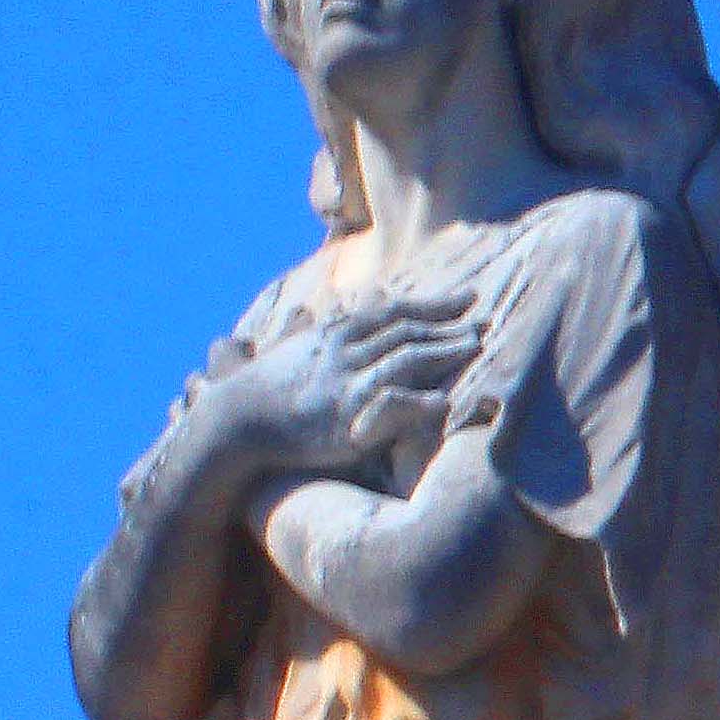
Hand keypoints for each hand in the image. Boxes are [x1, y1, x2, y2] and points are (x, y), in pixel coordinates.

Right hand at [216, 291, 478, 477]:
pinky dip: (420, 401)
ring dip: (444, 352)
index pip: (394, 311)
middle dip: (449, 325)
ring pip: (406, 359)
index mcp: (334, 335)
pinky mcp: (346, 420)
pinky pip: (390, 405)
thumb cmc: (262, 388)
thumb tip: (306, 313)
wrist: (233, 421)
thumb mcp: (290, 351)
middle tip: (486, 321)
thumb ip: (311, 333)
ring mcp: (346, 384)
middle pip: (407, 331)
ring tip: (477, 348)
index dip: (433, 304)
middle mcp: (344, 353)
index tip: (468, 297)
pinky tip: (445, 401)